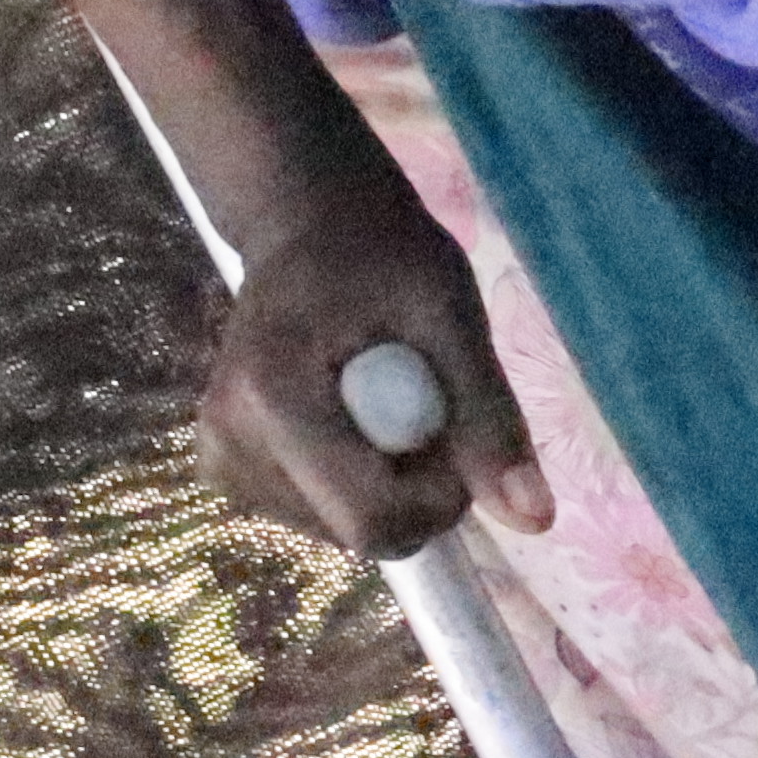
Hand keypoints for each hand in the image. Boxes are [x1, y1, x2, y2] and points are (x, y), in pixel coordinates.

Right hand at [197, 173, 543, 553]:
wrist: (306, 225)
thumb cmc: (380, 252)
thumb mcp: (452, 318)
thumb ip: (489, 419)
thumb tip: (536, 521)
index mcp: (270, 400)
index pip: (371, 520)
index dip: (439, 497)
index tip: (454, 429)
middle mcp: (229, 443)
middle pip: (361, 533)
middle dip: (419, 491)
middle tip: (425, 407)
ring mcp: (222, 462)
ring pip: (347, 531)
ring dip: (392, 485)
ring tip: (385, 402)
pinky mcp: (229, 470)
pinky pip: (325, 514)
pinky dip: (360, 481)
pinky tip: (354, 421)